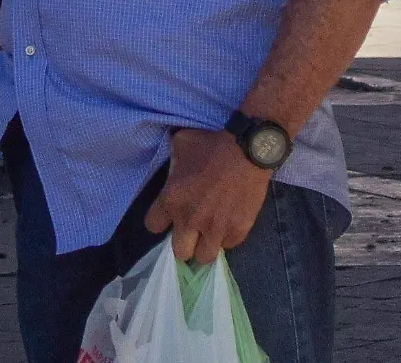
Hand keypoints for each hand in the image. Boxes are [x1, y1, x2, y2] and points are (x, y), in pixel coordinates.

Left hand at [143, 127, 271, 264]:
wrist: (247, 150)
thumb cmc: (211, 144)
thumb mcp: (180, 144)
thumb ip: (172, 163)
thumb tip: (172, 165)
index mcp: (172, 200)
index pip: (153, 226)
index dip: (160, 221)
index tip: (168, 217)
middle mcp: (190, 219)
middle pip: (179, 252)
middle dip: (183, 243)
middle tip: (190, 232)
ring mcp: (215, 228)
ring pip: (204, 257)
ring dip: (205, 246)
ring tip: (209, 235)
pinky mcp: (238, 231)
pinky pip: (228, 246)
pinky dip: (226, 238)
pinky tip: (227, 224)